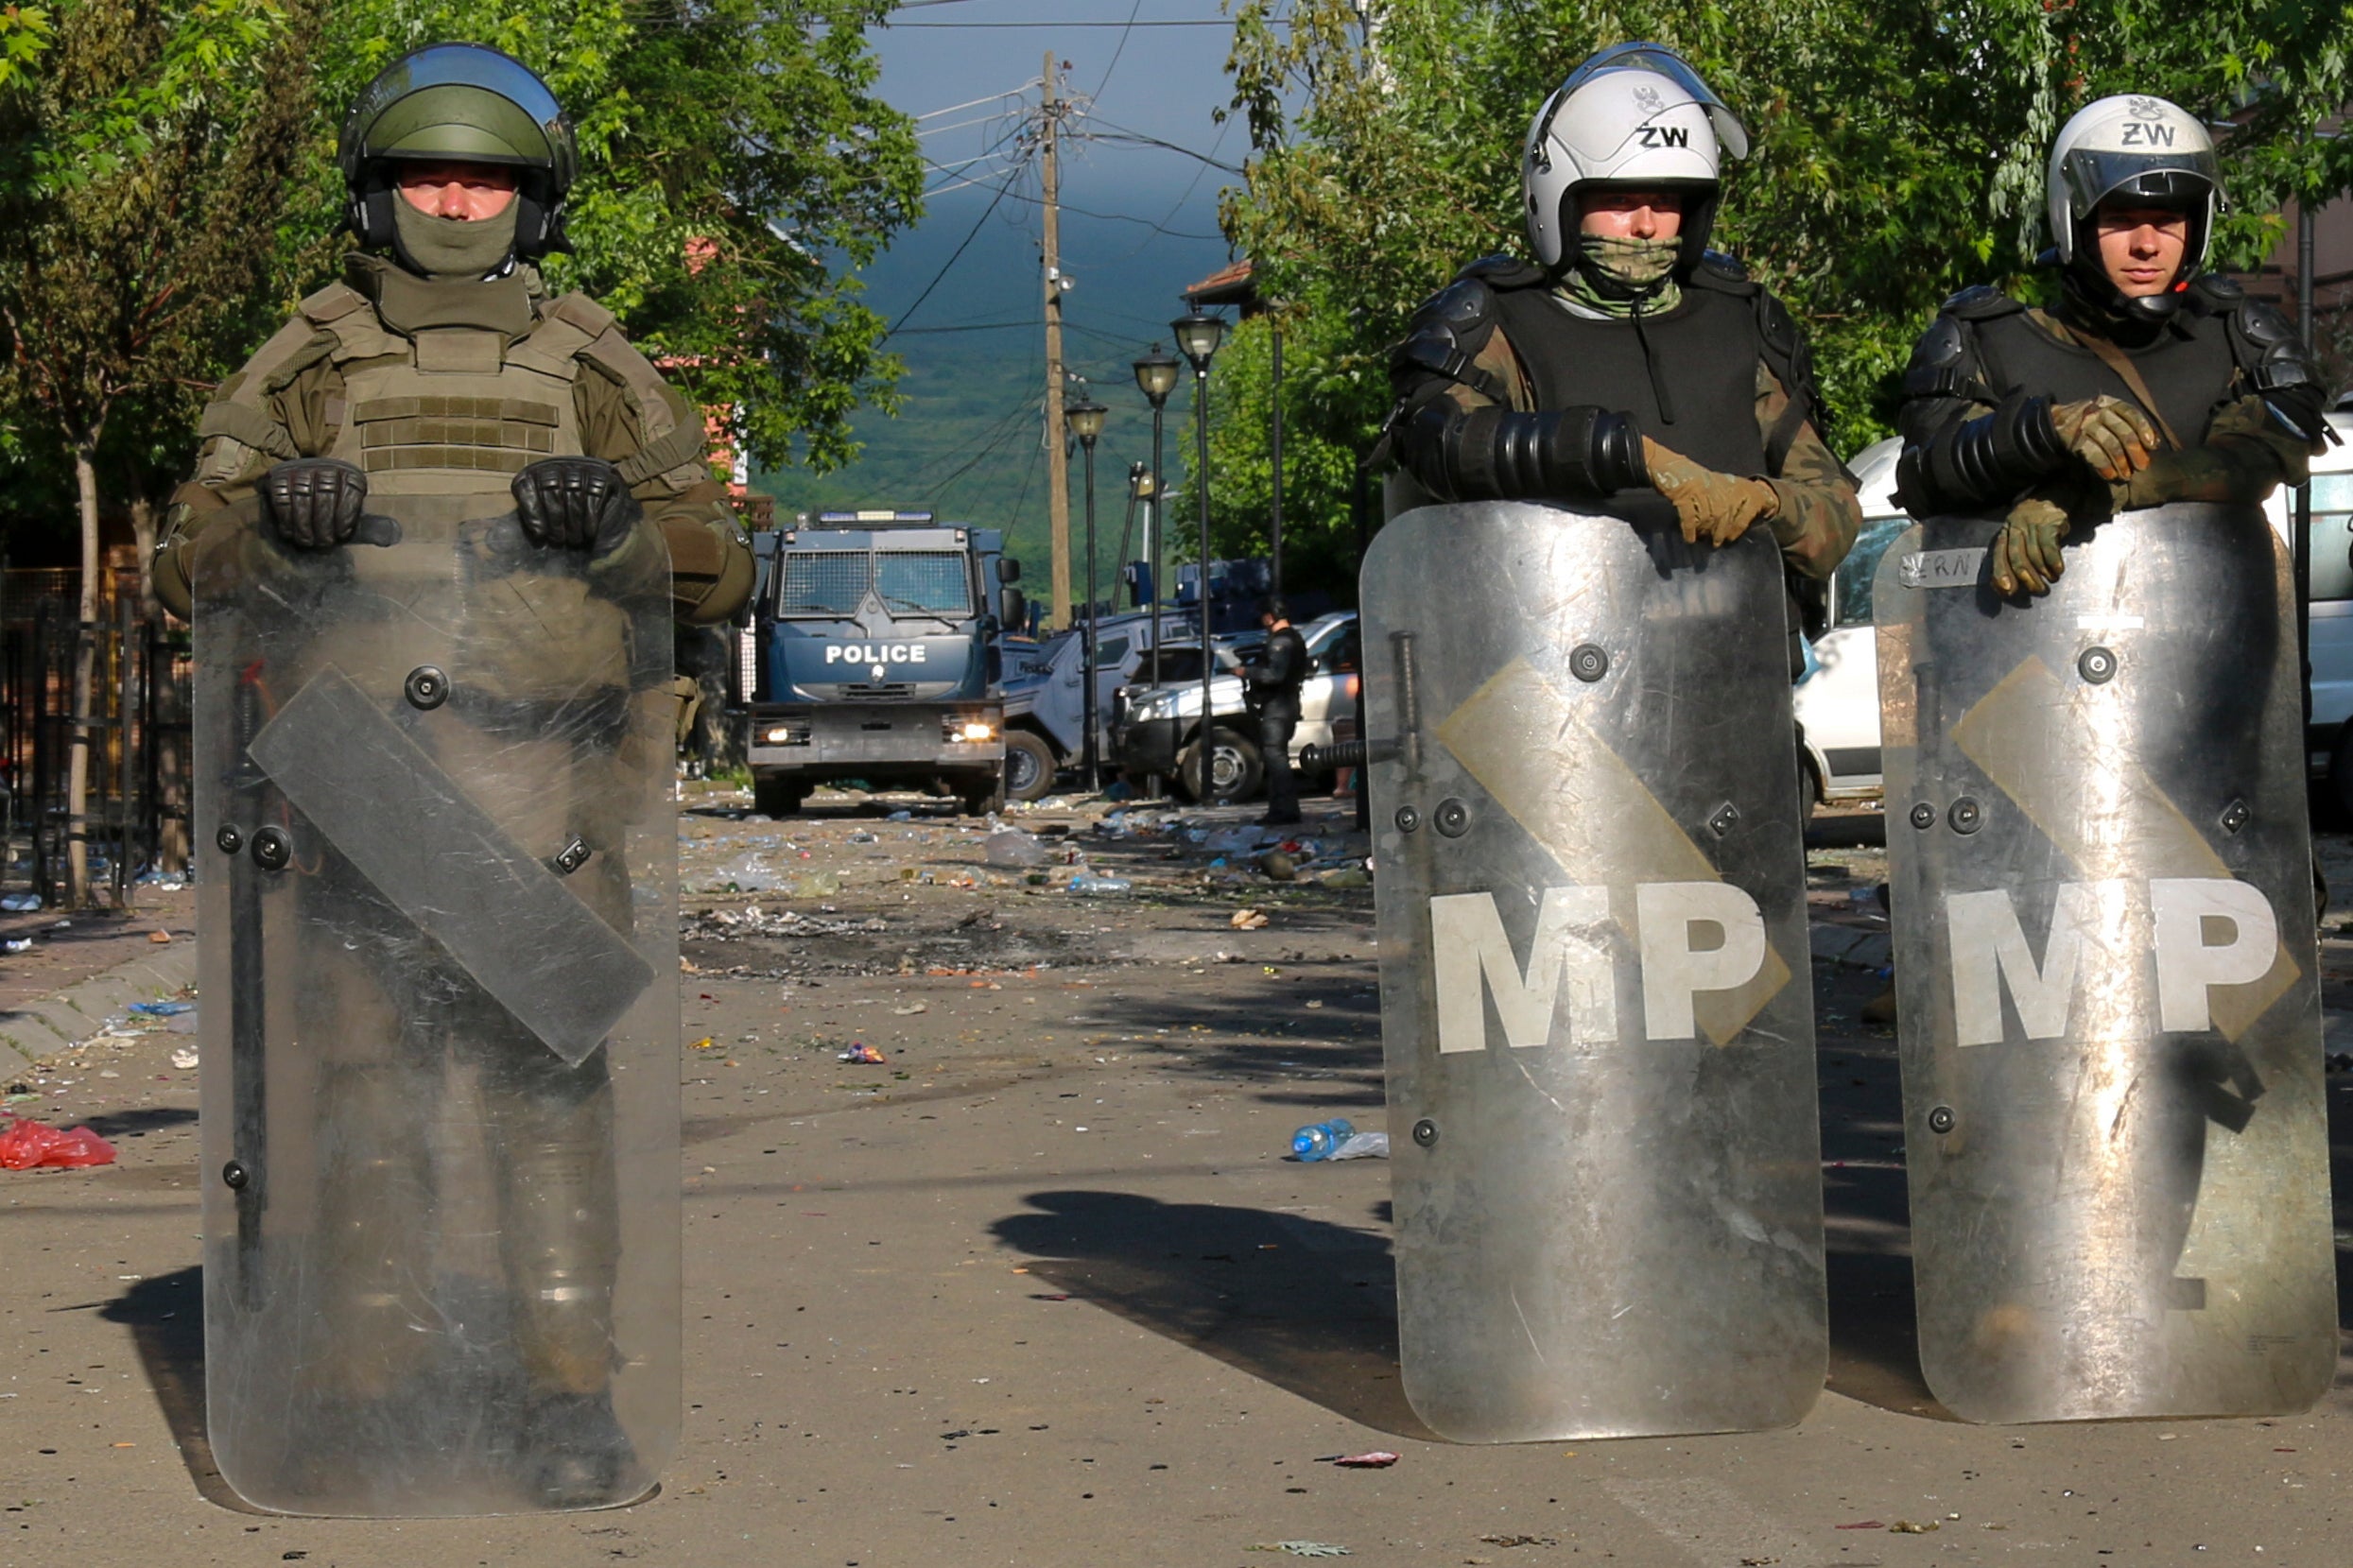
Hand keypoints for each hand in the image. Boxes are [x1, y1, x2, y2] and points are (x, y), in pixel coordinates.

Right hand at [259, 459, 367, 549]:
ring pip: (302, 497)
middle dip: (324, 524)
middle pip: (325, 496)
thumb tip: (394, 536)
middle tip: (323, 542)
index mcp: (350, 474)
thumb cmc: (335, 505)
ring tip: (307, 540)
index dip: (345, 515)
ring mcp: (301, 470)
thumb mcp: (354, 511)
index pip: (351, 491)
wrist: (302, 482)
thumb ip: (370, 525)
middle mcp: (326, 467)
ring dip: (304, 524)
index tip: (342, 535)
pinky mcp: (279, 476)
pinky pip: (282, 498)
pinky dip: (286, 518)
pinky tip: (290, 532)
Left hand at [511, 457, 639, 554]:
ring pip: (573, 496)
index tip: (539, 535)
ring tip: (575, 541)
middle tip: (559, 541)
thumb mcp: (538, 518)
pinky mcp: (601, 475)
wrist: (600, 500)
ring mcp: (580, 468)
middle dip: (555, 521)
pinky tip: (589, 533)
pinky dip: (591, 518)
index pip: (526, 487)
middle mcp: (556, 465)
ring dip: (574, 524)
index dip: (532, 512)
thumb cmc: (563, 514)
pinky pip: (593, 497)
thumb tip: (489, 541)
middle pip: (552, 492)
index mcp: (533, 473)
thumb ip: (518, 527)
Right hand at [1642, 437, 1778, 546]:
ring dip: (1706, 530)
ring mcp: (1698, 489)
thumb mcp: (1711, 485)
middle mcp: (1713, 486)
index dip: (1739, 522)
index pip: (1739, 504)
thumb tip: (1731, 522)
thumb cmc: (1689, 478)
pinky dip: (1690, 529)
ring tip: (1703, 540)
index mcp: (1722, 484)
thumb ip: (1722, 498)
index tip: (1733, 536)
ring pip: (1708, 514)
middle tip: (1717, 543)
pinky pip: (1689, 515)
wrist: (1666, 465)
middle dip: (1722, 530)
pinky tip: (1689, 539)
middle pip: (1724, 513)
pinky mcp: (1682, 493)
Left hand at [1990, 496, 2068, 595]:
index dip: (2002, 573)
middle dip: (2026, 577)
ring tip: (2051, 579)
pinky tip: (2058, 569)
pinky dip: (2053, 561)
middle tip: (2037, 589)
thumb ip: (2014, 555)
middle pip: (2016, 557)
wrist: (2055, 495)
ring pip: (2033, 554)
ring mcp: (2031, 524)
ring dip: (2043, 572)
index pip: (1999, 555)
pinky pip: (2049, 547)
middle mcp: (2015, 527)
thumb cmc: (2036, 523)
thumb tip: (2006, 586)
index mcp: (2005, 532)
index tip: (2008, 589)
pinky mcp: (2049, 523)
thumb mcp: (2021, 534)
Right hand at [2049, 396, 2158, 482]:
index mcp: (2110, 403)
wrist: (2057, 422)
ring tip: (2126, 475)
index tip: (2151, 446)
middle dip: (2135, 451)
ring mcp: (2085, 424)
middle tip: (2141, 467)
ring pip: (2109, 444)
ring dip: (2121, 462)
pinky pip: (2093, 454)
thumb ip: (2129, 425)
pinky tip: (2110, 475)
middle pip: (2122, 431)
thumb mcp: (2109, 416)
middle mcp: (2097, 411)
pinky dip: (2104, 466)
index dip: (2144, 429)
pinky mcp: (2074, 439)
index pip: (2131, 413)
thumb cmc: (2092, 422)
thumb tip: (2154, 443)